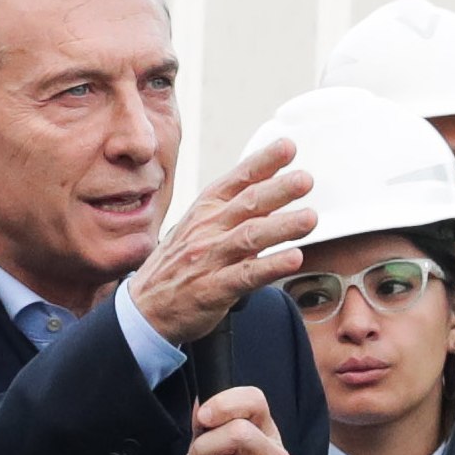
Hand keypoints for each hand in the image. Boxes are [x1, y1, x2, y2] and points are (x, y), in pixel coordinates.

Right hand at [123, 137, 317, 352]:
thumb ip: (232, 211)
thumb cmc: (177, 266)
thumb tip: (271, 194)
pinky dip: (271, 265)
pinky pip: (247, 274)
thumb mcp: (197, 228)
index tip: (287, 147)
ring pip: (250, 236)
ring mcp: (211, 258)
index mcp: (205, 210)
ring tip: (310, 218)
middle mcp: (208, 229)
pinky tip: (294, 258)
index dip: (263, 162)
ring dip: (283, 226)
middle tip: (305, 179)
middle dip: (279, 189)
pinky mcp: (214, 289)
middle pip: (248, 203)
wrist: (144, 308)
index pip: (237, 179)